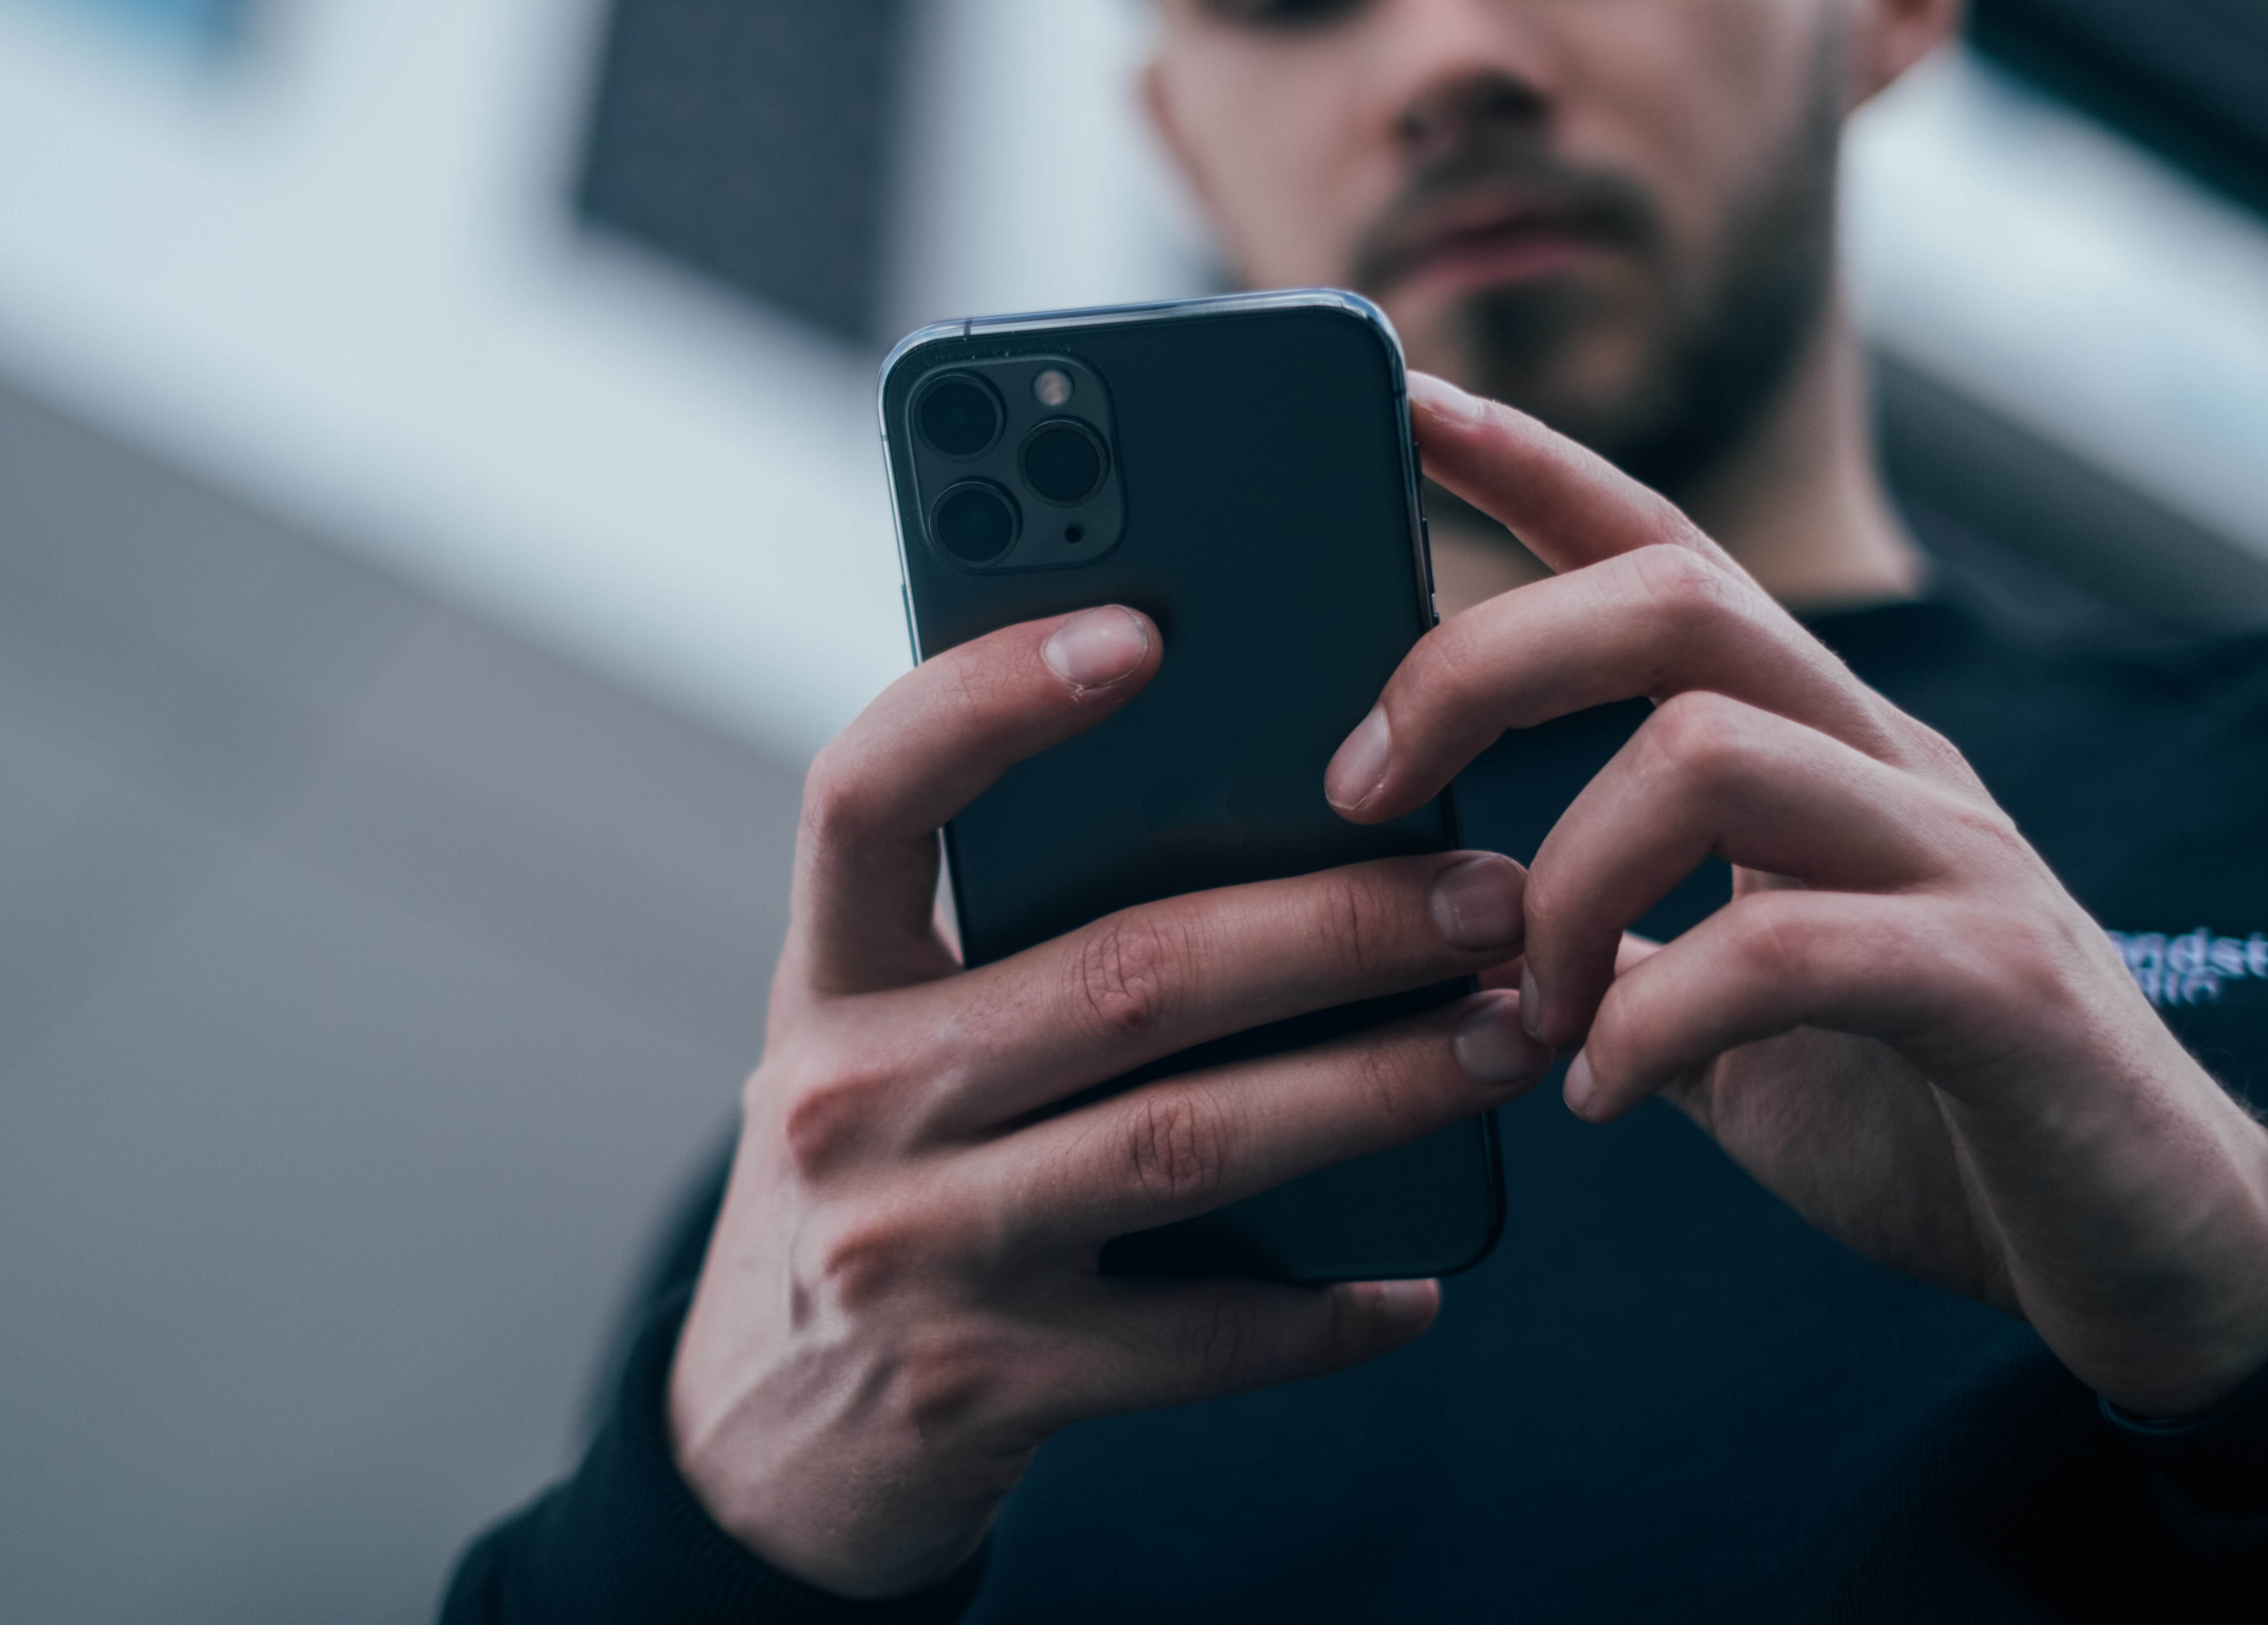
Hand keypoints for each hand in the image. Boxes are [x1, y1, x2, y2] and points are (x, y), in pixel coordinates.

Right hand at [669, 606, 1551, 1597]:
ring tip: (1505, 1036)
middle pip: (1120, 974)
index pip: (867, 793)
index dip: (987, 700)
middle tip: (1488, 891)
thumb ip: (1000, 942)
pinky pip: (1195, 1342)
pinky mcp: (985, 1384)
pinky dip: (1322, 1312)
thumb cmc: (876, 1181)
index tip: (1139, 629)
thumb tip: (1259, 814)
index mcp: (826, 980)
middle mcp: (849, 1100)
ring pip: (1187, 1141)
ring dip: (1373, 1086)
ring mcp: (912, 1249)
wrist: (762, 1443)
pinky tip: (1415, 1281)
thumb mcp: (884, 1042)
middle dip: (1332, 922)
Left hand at [1323, 373, 2267, 1416]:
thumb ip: (1625, 954)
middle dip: (1481, 665)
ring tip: (1524, 1013)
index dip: (1534, 469)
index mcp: (1819, 754)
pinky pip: (1786, 950)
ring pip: (1709, 751)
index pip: (1666, 554)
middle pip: (1672, 601)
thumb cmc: (1931, 1124)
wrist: (2154, 1253)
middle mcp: (1891, 768)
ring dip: (1562, 886)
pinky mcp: (2003, 987)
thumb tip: (1466, 932)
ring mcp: (1957, 863)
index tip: (1406, 404)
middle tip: (1358, 786)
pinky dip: (1653, 1023)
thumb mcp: (1733, 1020)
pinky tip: (1604, 1095)